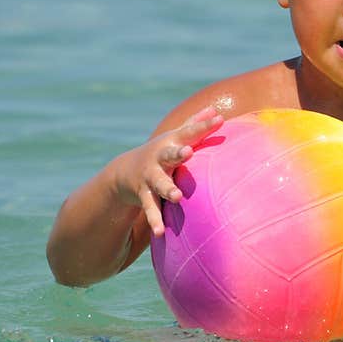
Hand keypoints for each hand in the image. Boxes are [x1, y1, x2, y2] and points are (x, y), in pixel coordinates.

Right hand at [115, 106, 222, 236]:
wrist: (124, 172)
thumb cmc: (162, 152)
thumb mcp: (175, 137)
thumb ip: (194, 124)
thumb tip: (215, 109)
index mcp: (171, 143)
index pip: (190, 132)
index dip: (204, 126)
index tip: (219, 120)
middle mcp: (159, 159)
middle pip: (169, 155)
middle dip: (178, 153)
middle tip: (188, 153)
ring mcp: (150, 178)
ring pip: (159, 184)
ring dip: (168, 189)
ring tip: (177, 197)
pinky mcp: (144, 196)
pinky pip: (151, 209)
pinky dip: (155, 220)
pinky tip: (161, 232)